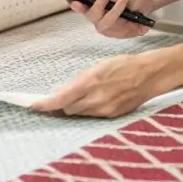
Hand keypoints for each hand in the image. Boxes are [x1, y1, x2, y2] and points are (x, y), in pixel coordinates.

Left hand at [31, 54, 159, 117]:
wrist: (149, 75)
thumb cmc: (124, 65)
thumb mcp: (98, 66)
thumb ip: (80, 80)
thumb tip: (65, 91)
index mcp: (89, 82)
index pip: (60, 99)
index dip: (45, 105)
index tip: (34, 106)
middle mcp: (95, 99)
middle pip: (67, 108)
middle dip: (63, 103)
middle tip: (66, 94)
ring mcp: (104, 110)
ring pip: (80, 113)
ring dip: (77, 106)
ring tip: (88, 93)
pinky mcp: (112, 116)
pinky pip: (92, 116)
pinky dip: (90, 109)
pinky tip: (99, 98)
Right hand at [65, 0, 151, 37]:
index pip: (73, 1)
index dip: (70, 0)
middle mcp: (92, 14)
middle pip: (90, 15)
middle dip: (98, 6)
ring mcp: (103, 24)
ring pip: (106, 23)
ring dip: (118, 8)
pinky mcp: (115, 32)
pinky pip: (120, 32)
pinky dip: (131, 25)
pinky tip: (141, 24)